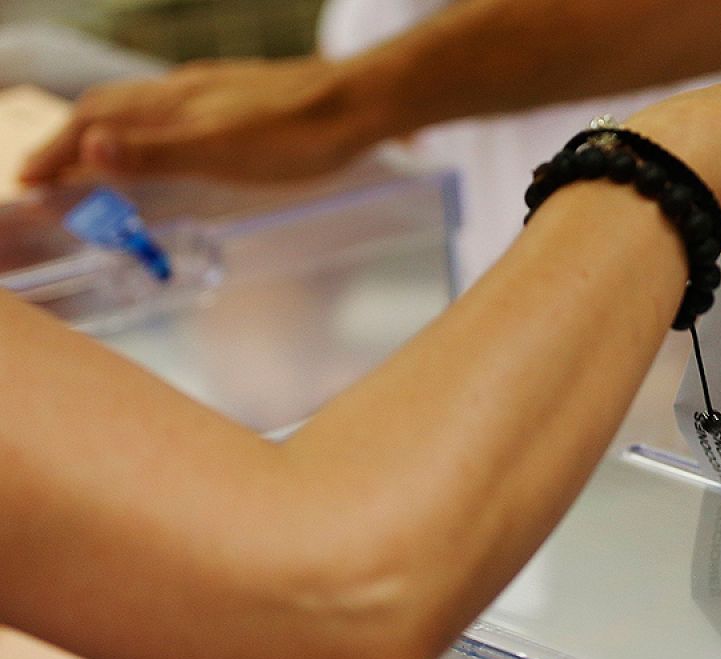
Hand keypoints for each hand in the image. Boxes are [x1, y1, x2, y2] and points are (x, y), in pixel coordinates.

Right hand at [20, 57, 382, 184]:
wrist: (361, 104)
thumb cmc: (297, 135)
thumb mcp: (221, 153)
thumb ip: (155, 154)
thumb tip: (86, 149)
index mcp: (171, 104)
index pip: (94, 122)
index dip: (57, 150)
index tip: (28, 178)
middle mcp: (184, 90)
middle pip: (109, 108)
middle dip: (71, 138)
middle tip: (47, 170)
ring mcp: (213, 92)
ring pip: (141, 105)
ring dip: (107, 130)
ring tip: (93, 156)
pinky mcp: (240, 98)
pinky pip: (173, 109)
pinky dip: (147, 127)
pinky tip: (170, 139)